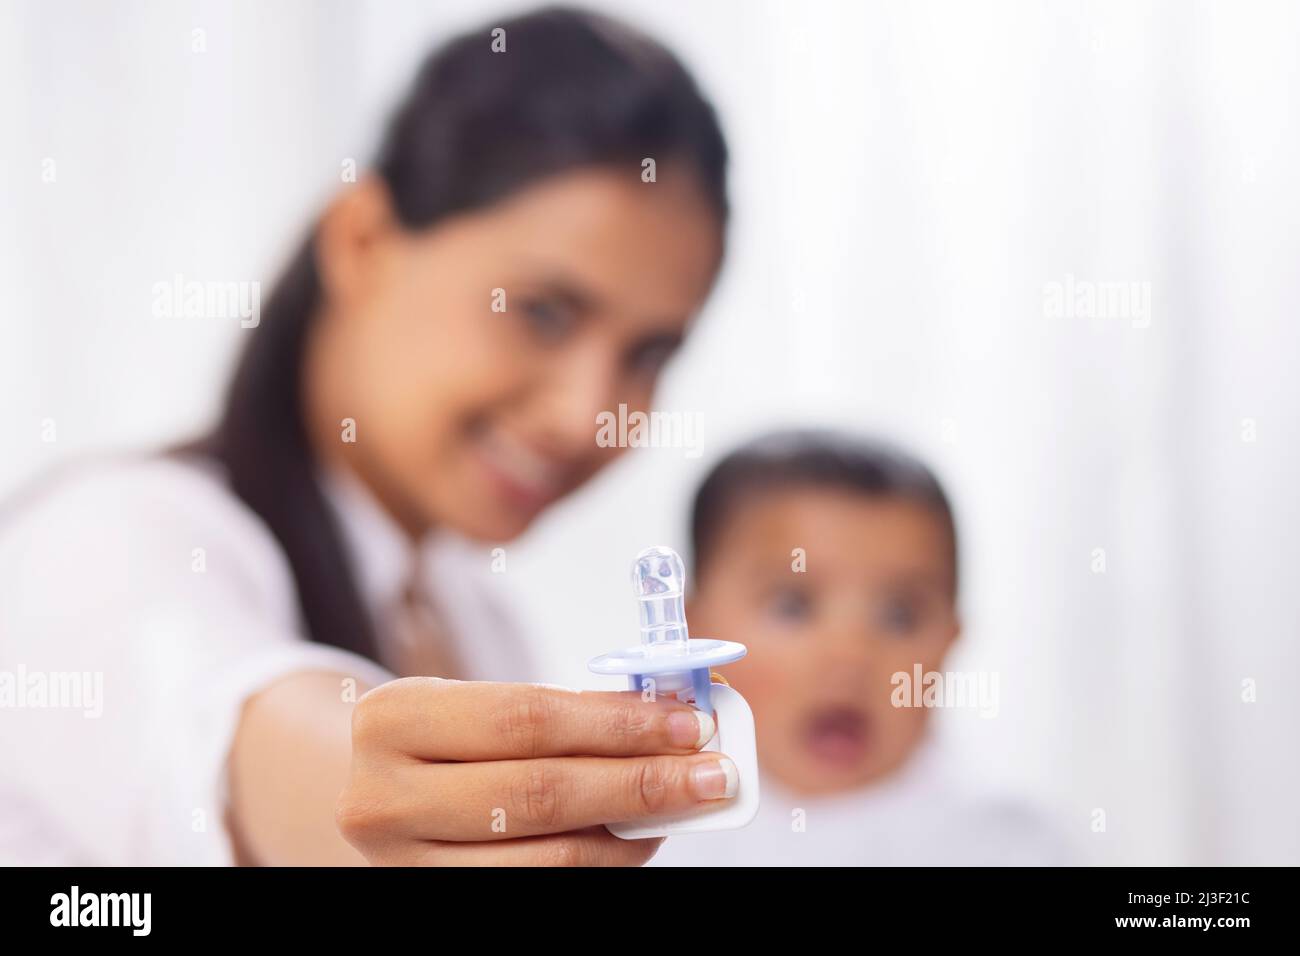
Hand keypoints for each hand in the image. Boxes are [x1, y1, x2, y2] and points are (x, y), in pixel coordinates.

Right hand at [335, 678, 733, 864]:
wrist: (374, 793)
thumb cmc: (446, 738)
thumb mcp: (481, 705)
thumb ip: (566, 711)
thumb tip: (670, 718)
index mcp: (392, 719)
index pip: (524, 720)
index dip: (616, 723)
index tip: (689, 721)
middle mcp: (382, 797)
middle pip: (538, 792)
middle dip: (640, 781)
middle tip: (712, 772)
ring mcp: (402, 865)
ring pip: (546, 856)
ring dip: (632, 832)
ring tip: (684, 807)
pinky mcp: (432, 901)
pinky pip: (538, 887)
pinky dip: (600, 863)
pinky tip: (637, 839)